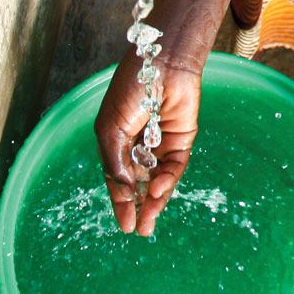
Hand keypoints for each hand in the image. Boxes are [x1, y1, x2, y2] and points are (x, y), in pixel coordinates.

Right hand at [95, 54, 200, 235]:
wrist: (161, 63)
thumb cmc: (130, 89)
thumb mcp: (111, 129)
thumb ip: (116, 161)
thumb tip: (124, 190)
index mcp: (118, 142)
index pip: (119, 179)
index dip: (121, 202)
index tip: (124, 225)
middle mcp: (140, 146)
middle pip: (140, 184)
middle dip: (140, 207)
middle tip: (139, 230)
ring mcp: (161, 144)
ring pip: (159, 179)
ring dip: (155, 200)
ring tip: (149, 222)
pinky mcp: (182, 140)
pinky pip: (175, 166)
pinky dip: (167, 180)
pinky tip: (158, 190)